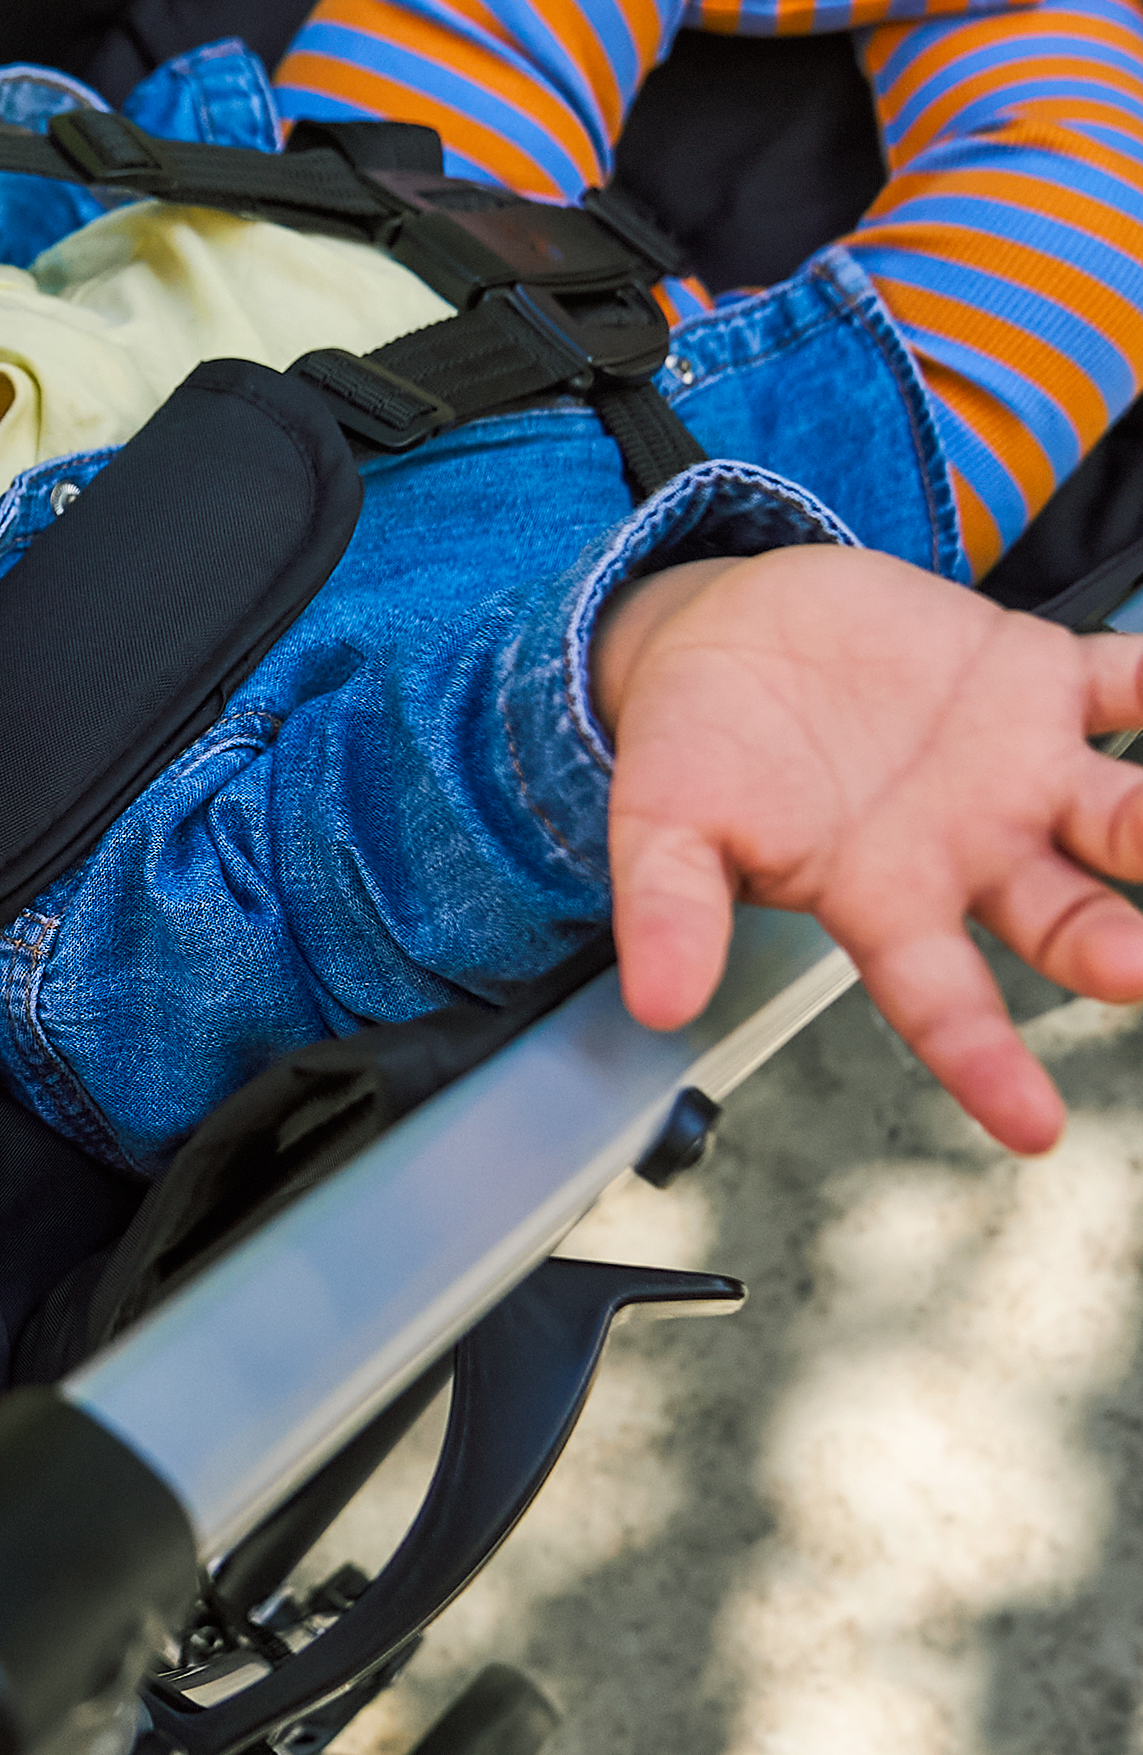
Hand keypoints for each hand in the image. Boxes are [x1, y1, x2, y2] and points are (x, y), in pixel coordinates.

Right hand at [593, 547, 1142, 1152]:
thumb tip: (659, 1000)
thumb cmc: (698, 743)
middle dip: (1113, 950)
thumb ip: (671, 910)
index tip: (1032, 1127)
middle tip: (1139, 963)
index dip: (987, 1065)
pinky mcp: (1032, 677)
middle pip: (1070, 924)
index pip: (945, 1003)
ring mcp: (1014, 767)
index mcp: (885, 902)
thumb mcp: (664, 831)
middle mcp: (972, 849)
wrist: (726, 627)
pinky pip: (1125, 680)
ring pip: (1126, 815)